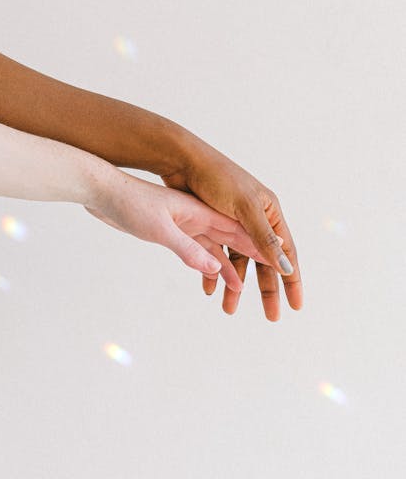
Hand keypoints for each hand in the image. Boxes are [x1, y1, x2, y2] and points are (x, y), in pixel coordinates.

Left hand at [84, 166, 273, 295]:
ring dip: (230, 276)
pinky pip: (199, 250)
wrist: (103, 188)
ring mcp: (192, 221)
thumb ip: (191, 248)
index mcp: (211, 209)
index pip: (253, 237)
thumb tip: (219, 271)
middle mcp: (209, 214)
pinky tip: (210, 284)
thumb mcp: (161, 227)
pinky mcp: (174, 228)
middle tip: (271, 306)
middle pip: (243, 247)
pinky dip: (207, 267)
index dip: (272, 259)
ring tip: (235, 305)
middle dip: (258, 275)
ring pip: (220, 252)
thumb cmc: (133, 200)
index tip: (288, 283)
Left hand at [159, 134, 301, 320]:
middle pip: (264, 261)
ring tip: (228, 310)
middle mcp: (254, 219)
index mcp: (269, 213)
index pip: (286, 253)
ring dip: (234, 285)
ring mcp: (232, 223)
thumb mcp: (244, 209)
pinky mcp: (210, 224)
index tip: (296, 306)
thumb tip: (286, 268)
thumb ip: (264, 239)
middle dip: (266, 289)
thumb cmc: (217, 178)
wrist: (181, 161)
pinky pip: (216, 254)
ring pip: (238, 261)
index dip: (292, 280)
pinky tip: (209, 288)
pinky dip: (214, 271)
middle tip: (270, 317)